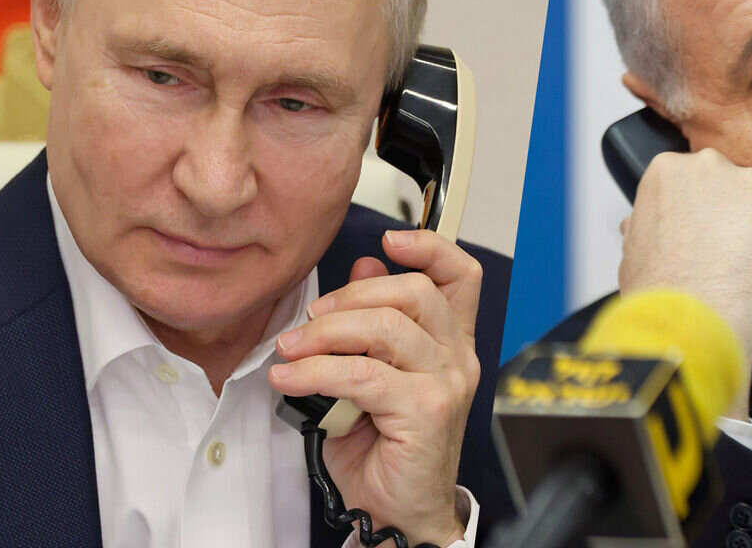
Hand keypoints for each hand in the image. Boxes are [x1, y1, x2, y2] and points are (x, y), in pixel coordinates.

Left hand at [269, 230, 482, 545]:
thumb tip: (364, 263)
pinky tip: (291, 379)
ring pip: (386, 328)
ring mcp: (447, 383)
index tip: (388, 239)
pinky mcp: (426, 411)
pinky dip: (317, 371)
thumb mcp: (373, 372)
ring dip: (325, 333)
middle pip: (415, 291)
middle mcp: (457, 356)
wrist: (397, 512)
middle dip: (352, 294)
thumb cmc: (385, 448)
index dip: (429, 247)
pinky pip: (363, 375)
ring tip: (291, 348)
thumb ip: (371, 322)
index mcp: (451, 341)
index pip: (460, 276)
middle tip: (311, 317)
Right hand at [619, 149, 751, 413]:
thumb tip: (660, 232)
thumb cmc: (661, 298)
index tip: (711, 244)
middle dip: (742, 225)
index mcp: (669, 173)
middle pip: (739, 193)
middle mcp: (713, 167)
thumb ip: (655, 228)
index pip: (700, 187)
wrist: (692, 325)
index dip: (708, 221)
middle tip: (735, 265)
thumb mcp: (635, 253)